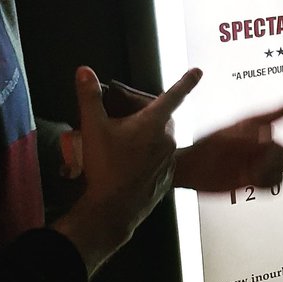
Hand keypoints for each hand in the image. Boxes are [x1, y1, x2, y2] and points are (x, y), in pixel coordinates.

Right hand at [53, 66, 200, 274]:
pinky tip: (128, 163)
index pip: (173, 96)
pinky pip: (158, 159)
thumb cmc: (105, 167)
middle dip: (144, 114)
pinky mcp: (166, 178)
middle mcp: (167, 139)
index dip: (186, 82)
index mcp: (153, 123)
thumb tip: (84, 71)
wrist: (112, 210)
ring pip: (159, 139)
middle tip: (121, 118)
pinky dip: (146, 156)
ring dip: (144, 137)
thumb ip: (89, 97)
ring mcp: (169, 160)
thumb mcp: (92, 128)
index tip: (198, 71)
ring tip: (119, 144)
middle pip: (159, 118)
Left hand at [173, 98, 282, 192]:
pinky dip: (267, 185)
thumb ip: (246, 138)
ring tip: (248, 172)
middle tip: (251, 160)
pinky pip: (273, 184)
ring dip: (269, 172)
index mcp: (255, 124)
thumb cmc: (203, 147)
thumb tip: (270, 138)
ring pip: (282, 168)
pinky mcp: (255, 178)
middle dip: (273, 156)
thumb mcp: (223, 138)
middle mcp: (261, 142)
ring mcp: (259, 160)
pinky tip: (251, 181)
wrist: (190, 168)